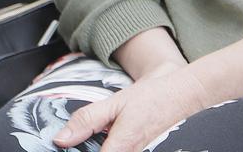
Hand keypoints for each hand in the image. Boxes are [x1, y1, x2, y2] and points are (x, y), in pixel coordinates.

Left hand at [53, 66, 208, 151]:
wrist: (182, 95)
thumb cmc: (153, 97)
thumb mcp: (116, 102)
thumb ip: (87, 120)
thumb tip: (61, 138)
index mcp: (119, 148)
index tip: (68, 147)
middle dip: (85, 148)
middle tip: (77, 139)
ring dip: (96, 146)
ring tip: (96, 132)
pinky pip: (114, 151)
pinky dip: (105, 144)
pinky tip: (105, 135)